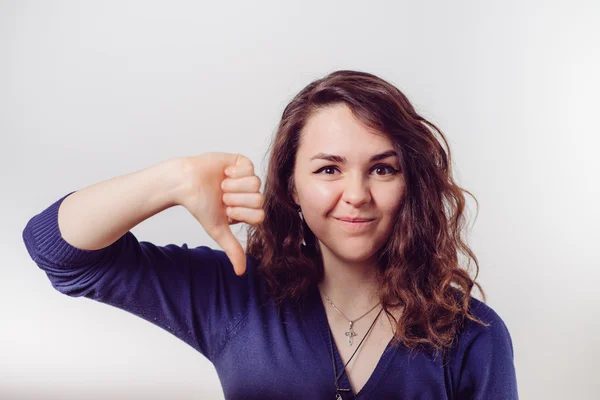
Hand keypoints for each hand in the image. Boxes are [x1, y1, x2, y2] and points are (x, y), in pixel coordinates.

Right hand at [177, 153, 263, 274]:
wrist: (186, 183)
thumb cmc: (200, 206)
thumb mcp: (218, 230)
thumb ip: (233, 249)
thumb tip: (241, 273)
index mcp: (248, 210)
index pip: (259, 215)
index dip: (240, 213)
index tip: (225, 210)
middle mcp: (250, 194)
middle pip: (259, 199)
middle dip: (236, 199)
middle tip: (222, 196)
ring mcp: (248, 178)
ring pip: (255, 183)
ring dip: (233, 185)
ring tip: (221, 185)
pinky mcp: (243, 162)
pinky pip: (249, 168)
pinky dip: (233, 172)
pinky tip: (224, 173)